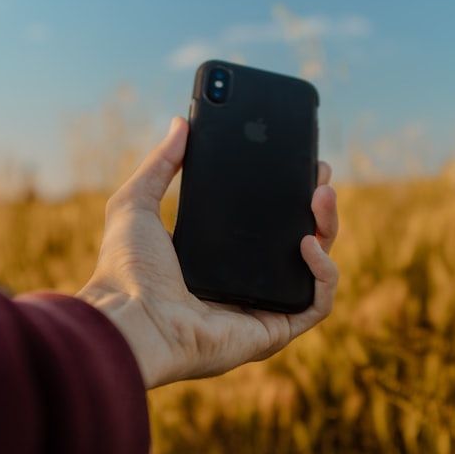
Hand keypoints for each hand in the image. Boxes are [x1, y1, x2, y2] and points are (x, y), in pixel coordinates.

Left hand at [76, 116, 338, 388]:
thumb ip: (159, 164)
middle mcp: (243, 284)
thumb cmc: (125, 272)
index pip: (264, 224)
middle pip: (300, 241)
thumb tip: (180, 123)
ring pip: (317, 269)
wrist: (130, 319)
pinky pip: (318, 303)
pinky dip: (325, 272)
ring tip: (322, 197)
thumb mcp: (136, 204)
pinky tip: (310, 243)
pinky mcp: (274, 330)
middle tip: (320, 174)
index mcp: (217, 258)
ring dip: (329, 230)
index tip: (299, 163)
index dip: (287, 194)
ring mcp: (262, 308)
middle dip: (318, 206)